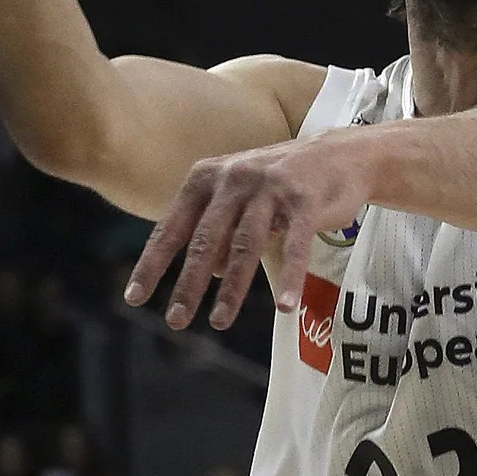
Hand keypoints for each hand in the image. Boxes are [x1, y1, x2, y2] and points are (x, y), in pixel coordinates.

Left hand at [124, 132, 368, 329]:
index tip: (135, 298)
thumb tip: (202, 274)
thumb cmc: (282, 182)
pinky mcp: (307, 200)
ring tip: (220, 321)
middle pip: (206, 240)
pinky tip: (284, 306)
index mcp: (208, 177)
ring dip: (232, 287)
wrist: (341, 154)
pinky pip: (295, 245)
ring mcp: (272, 187)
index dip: (153, 264)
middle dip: (188, 283)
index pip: (173, 227)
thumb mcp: (239, 197)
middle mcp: (235, 178)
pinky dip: (290, 277)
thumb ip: (217, 230)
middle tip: (176, 319)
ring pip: (246, 245)